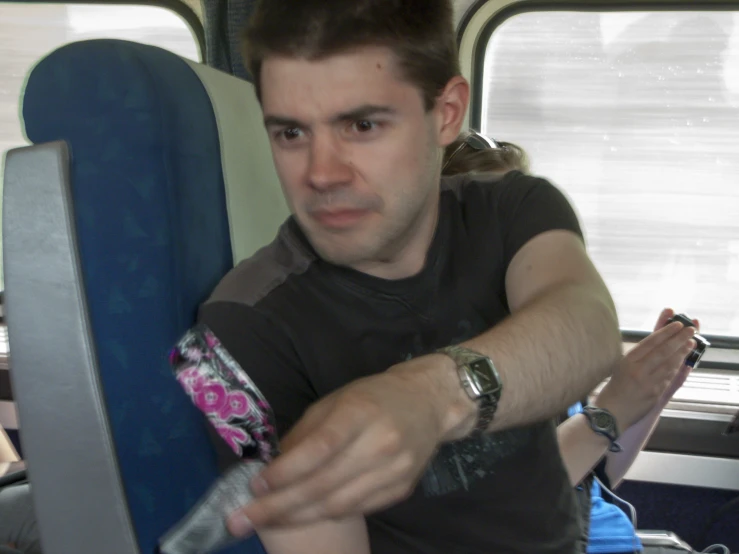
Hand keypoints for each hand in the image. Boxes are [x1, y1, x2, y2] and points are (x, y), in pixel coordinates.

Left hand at [226, 354, 466, 535]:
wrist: (428, 403)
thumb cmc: (374, 396)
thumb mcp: (336, 400)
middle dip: (277, 506)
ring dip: (296, 517)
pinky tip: (303, 516)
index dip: (285, 471)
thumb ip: (305, 433)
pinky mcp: (401, 490)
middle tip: (241, 520)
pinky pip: (356, 510)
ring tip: (266, 521)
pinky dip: (325, 516)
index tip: (254, 485)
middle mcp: (380, 443)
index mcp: (359, 412)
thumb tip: (271, 467)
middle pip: (323, 484)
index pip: (319, 448)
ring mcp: (394, 470)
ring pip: (337, 506)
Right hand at [594, 308, 696, 430]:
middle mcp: (639, 370)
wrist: (611, 413)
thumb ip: (637, 357)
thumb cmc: (614, 388)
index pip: (651, 342)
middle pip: (664, 351)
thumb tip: (657, 344)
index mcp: (628, 361)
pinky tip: (683, 361)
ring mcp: (648, 383)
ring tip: (691, 343)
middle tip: (691, 330)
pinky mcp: (655, 394)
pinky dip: (677, 368)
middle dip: (679, 339)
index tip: (678, 324)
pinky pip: (669, 378)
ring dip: (682, 353)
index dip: (666, 332)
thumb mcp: (620, 366)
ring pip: (670, 364)